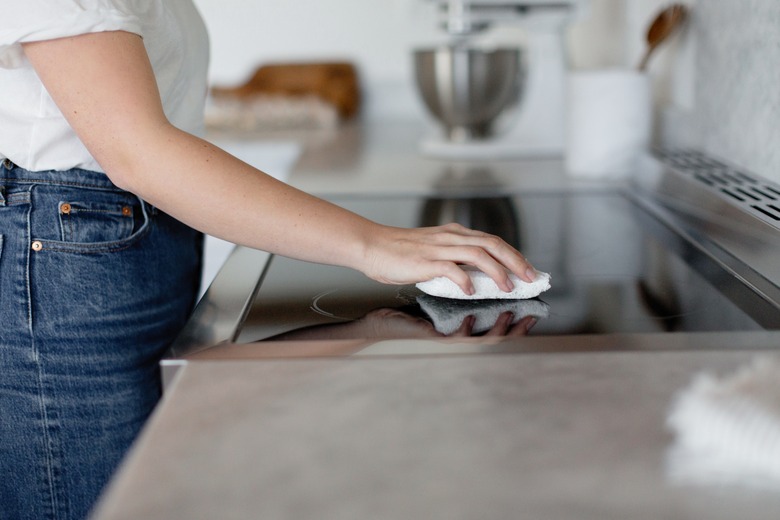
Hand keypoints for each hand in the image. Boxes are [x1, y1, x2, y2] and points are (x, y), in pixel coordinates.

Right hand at [360, 222, 535, 296]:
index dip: (514, 255)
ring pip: (478, 254)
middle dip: (516, 261)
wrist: (371, 245)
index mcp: (455, 234)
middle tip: (530, 277)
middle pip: (492, 244)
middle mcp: (451, 238)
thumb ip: (453, 258)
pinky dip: (465, 280)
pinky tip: (471, 290)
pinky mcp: (425, 261)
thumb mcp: (433, 249)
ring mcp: (439, 248)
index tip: (527, 269)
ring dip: (497, 271)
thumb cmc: (398, 251)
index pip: (492, 241)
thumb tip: (476, 275)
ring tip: (508, 286)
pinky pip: (452, 269)